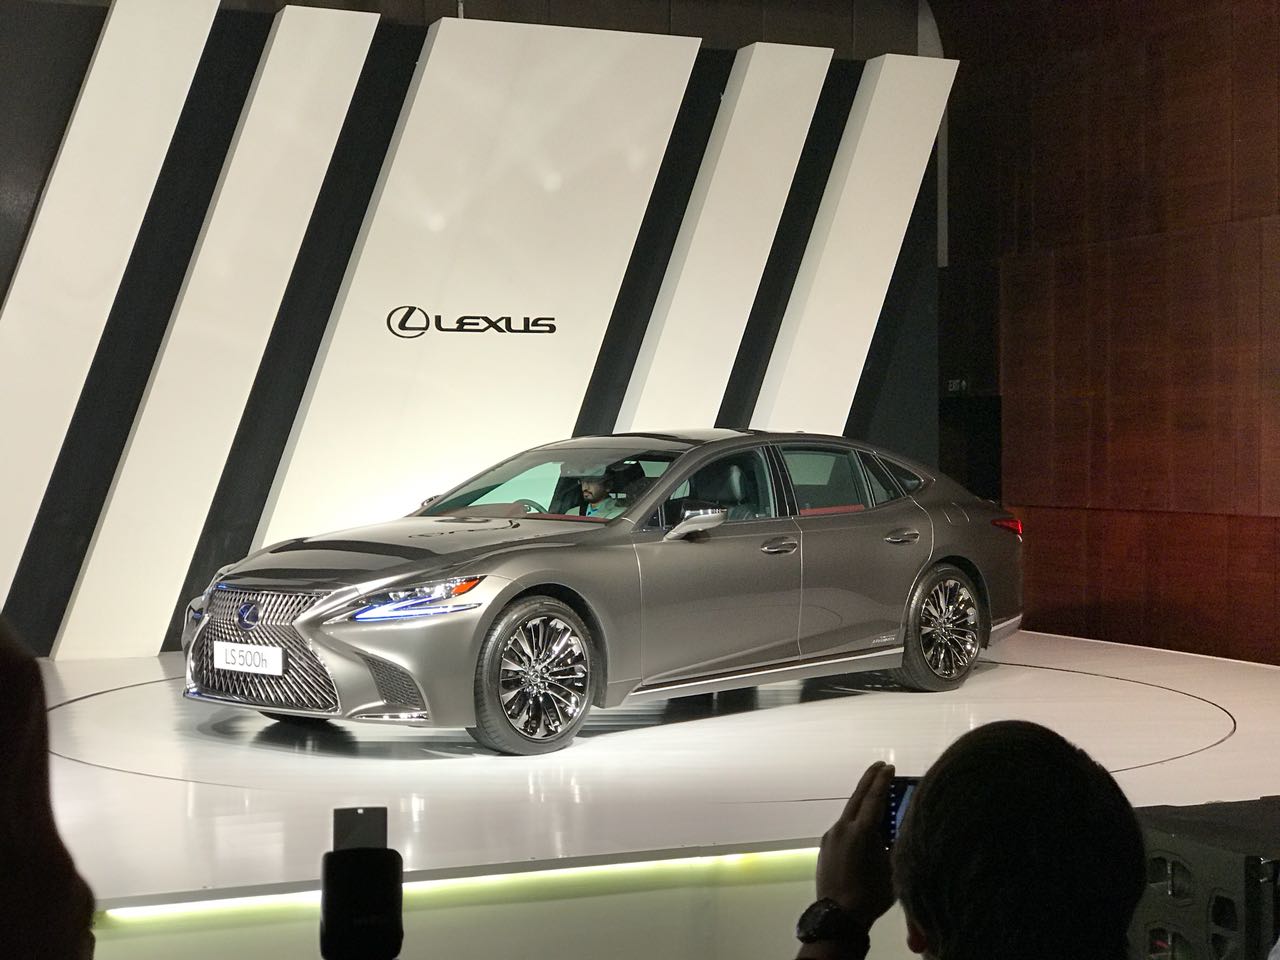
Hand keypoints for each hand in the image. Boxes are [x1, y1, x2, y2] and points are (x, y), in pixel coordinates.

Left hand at [815, 760, 895, 928]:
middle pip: (857, 797)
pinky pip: (842, 827)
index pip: (874, 798)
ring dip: (861, 801)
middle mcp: (843, 828)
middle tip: (880, 766)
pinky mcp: (825, 846)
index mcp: (862, 832)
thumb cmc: (871, 895)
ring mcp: (831, 836)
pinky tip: (862, 826)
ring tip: (874, 794)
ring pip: (849, 812)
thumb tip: (894, 829)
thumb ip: (892, 844)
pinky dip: (854, 820)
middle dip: (869, 780)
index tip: (889, 767)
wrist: (839, 915)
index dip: (883, 781)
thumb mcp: (891, 868)